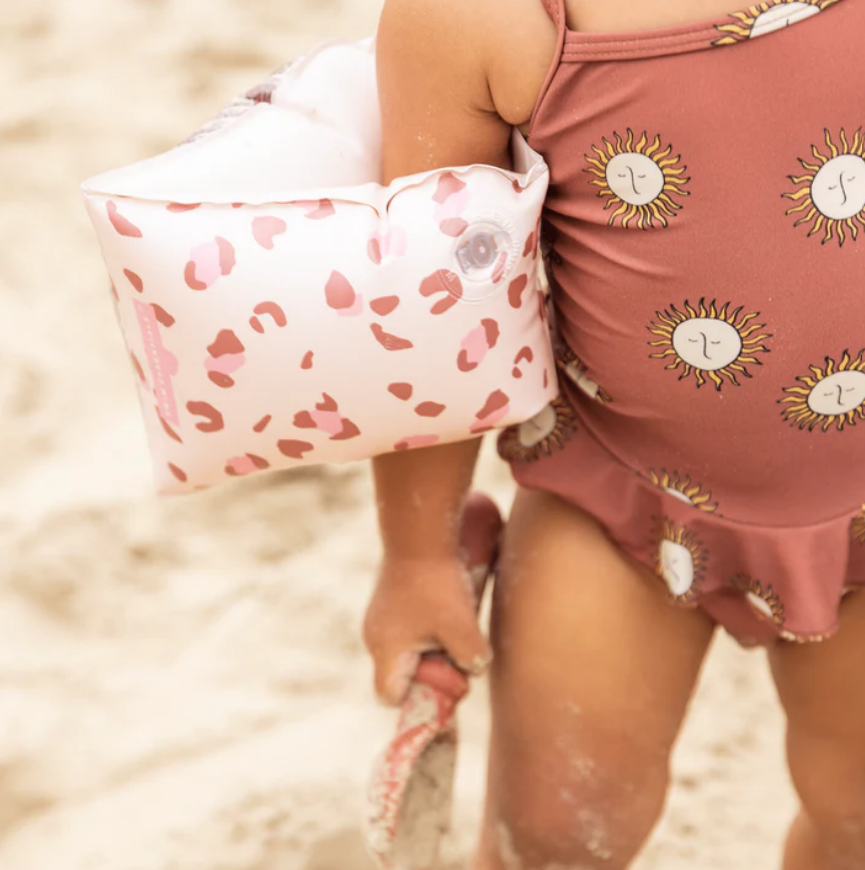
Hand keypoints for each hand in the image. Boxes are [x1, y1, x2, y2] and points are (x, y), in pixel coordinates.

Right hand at [363, 493, 501, 705]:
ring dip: (434, 644)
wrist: (421, 530)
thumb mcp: (462, 627)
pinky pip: (409, 624)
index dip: (418, 698)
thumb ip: (472, 659)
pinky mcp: (391, 595)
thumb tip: (474, 668)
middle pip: (403, 672)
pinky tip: (449, 604)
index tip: (446, 678)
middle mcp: (375, 635)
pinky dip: (430, 624)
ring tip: (456, 624)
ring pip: (408, 646)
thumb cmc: (439, 583)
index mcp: (385, 649)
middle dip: (433, 669)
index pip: (390, 696)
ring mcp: (380, 613)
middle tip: (459, 651)